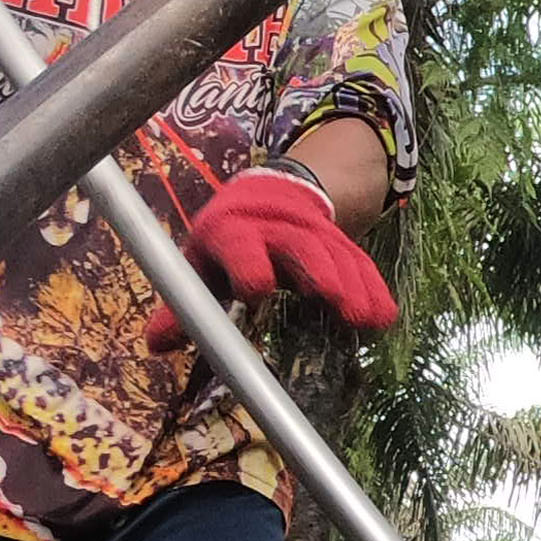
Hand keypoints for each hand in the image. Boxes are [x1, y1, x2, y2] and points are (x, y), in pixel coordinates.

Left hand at [147, 168, 395, 343]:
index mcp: (231, 230)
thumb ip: (184, 304)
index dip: (247, 262)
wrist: (272, 195)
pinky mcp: (341, 242)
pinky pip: (360, 263)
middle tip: (332, 299)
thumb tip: (156, 345)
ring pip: (335, 253)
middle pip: (298, 244)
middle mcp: (275, 227)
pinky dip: (374, 289)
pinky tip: (385, 317)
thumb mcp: (200, 266)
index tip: (258, 290)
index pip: (238, 243)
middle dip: (317, 269)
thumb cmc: (227, 243)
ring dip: (353, 285)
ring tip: (365, 318)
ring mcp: (313, 232)